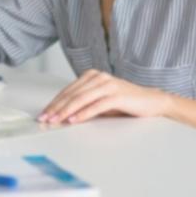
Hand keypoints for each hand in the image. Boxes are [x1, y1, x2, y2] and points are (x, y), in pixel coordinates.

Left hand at [39, 69, 171, 124]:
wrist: (151, 101)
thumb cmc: (125, 103)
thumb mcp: (100, 101)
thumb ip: (84, 103)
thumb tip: (62, 115)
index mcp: (92, 76)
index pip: (68, 90)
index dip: (54, 103)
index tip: (44, 113)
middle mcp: (99, 77)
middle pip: (72, 94)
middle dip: (56, 108)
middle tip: (45, 118)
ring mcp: (108, 84)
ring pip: (81, 98)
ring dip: (66, 111)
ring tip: (56, 120)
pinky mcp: (117, 95)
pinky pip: (97, 105)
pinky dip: (84, 113)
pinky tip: (74, 120)